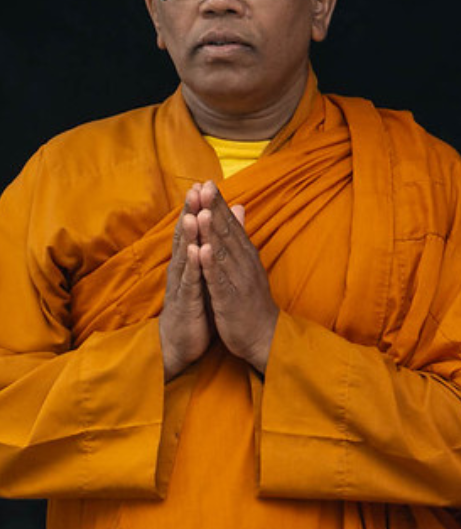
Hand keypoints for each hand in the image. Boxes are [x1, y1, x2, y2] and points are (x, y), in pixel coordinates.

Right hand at [159, 185, 212, 380]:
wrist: (180, 344)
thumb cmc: (194, 308)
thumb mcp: (203, 278)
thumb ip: (207, 254)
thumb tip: (213, 236)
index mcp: (188, 263)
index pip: (193, 231)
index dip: (198, 208)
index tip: (205, 184)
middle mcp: (181, 270)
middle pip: (185, 236)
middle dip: (190, 212)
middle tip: (196, 187)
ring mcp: (181, 286)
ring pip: (185, 256)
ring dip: (188, 235)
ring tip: (193, 214)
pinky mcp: (185, 304)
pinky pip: (189, 283)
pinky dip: (193, 267)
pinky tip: (196, 253)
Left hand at [194, 181, 279, 373]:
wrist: (266, 337)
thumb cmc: (253, 302)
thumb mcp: (248, 265)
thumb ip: (240, 236)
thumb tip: (239, 207)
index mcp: (247, 256)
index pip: (232, 225)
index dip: (219, 204)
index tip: (207, 183)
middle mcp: (244, 265)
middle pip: (227, 233)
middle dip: (214, 210)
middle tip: (204, 187)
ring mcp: (238, 282)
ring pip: (223, 253)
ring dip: (212, 232)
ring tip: (201, 211)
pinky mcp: (231, 300)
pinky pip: (219, 280)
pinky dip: (211, 265)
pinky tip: (203, 250)